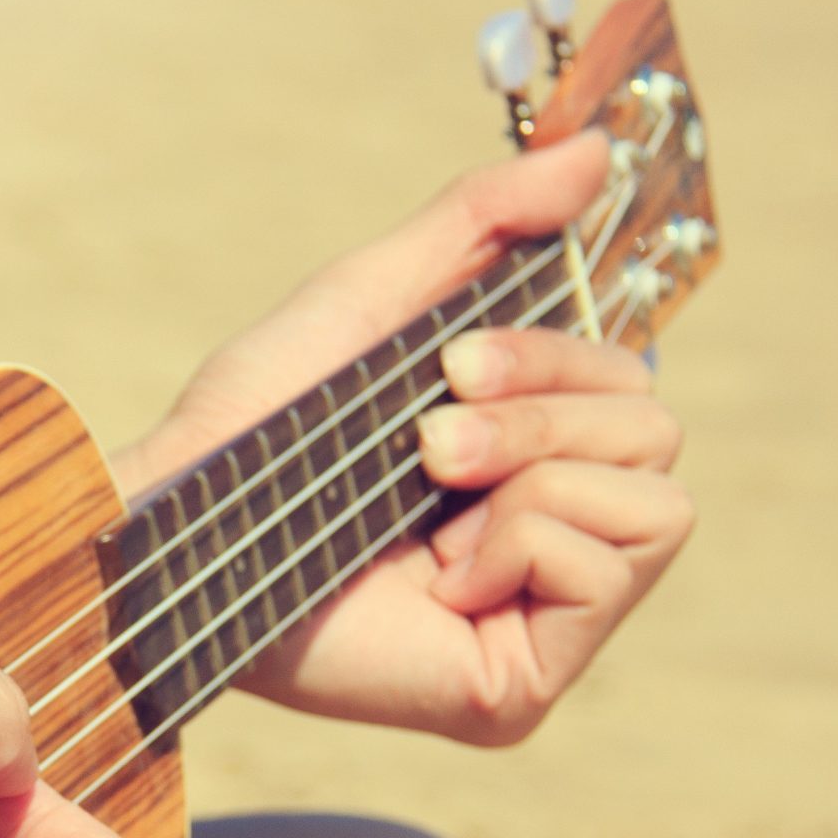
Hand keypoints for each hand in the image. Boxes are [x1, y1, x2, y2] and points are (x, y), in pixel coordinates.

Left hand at [112, 132, 693, 744]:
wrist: (180, 528)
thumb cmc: (254, 427)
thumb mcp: (373, 299)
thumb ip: (480, 222)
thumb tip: (593, 150)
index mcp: (521, 456)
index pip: (631, 382)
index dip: (557, 356)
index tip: (452, 366)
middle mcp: (544, 537)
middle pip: (657, 429)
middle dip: (539, 415)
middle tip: (429, 446)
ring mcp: (540, 619)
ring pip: (657, 501)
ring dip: (532, 475)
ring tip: (431, 503)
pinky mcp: (522, 687)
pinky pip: (610, 573)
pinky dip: (521, 548)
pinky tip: (440, 582)